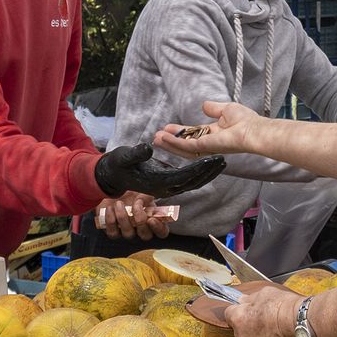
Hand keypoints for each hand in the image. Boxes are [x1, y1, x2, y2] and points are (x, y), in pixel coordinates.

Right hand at [95, 142, 224, 199]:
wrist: (112, 175)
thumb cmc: (117, 165)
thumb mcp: (123, 156)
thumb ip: (135, 154)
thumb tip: (148, 148)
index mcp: (157, 182)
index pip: (183, 176)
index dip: (199, 168)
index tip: (212, 158)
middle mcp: (165, 188)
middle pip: (193, 182)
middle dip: (209, 172)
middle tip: (224, 160)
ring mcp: (167, 187)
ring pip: (193, 183)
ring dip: (207, 174)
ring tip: (222, 162)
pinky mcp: (168, 184)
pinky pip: (188, 180)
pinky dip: (200, 173)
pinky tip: (209, 164)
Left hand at [97, 191, 171, 240]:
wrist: (114, 192)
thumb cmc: (130, 193)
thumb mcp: (142, 192)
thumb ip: (148, 196)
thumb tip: (148, 198)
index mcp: (153, 219)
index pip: (162, 231)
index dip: (158, 228)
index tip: (151, 219)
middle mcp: (141, 229)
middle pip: (145, 235)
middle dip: (140, 220)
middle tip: (136, 206)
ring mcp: (127, 232)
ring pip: (128, 234)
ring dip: (123, 217)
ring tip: (119, 203)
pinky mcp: (114, 232)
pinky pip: (113, 233)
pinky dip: (111, 220)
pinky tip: (110, 208)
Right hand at [154, 102, 263, 158]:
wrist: (253, 129)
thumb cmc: (245, 120)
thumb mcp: (226, 109)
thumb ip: (214, 108)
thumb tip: (204, 105)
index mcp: (214, 133)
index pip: (193, 133)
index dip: (180, 131)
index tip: (167, 128)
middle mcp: (209, 142)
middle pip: (186, 143)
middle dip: (171, 140)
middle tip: (157, 137)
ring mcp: (207, 146)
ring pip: (184, 148)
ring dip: (170, 143)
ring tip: (156, 139)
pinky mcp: (205, 147)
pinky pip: (187, 146)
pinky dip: (175, 142)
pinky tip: (165, 138)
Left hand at [225, 284, 308, 336]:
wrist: (304, 325)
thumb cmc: (284, 307)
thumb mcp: (265, 293)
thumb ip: (250, 299)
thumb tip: (243, 301)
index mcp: (239, 320)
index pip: (229, 313)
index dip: (239, 309)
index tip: (247, 308)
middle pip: (239, 329)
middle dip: (248, 324)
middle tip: (263, 317)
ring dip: (258, 336)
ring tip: (274, 328)